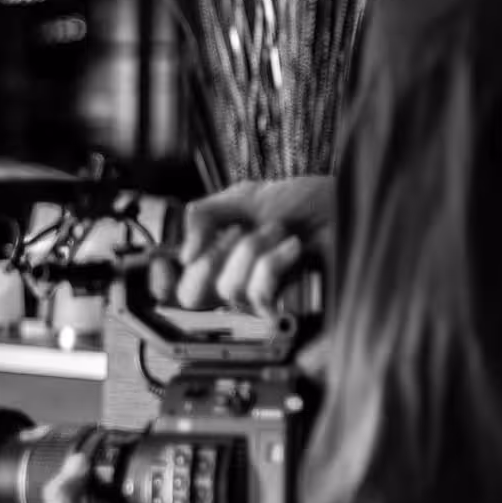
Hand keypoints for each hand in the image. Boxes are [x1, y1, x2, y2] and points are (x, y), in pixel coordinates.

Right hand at [151, 175, 332, 316]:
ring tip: (278, 230)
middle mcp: (233, 282)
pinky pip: (260, 295)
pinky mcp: (286, 305)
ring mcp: (259, 297)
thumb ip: (204, 216)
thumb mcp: (243, 197)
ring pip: (229, 290)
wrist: (341, 206)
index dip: (160, 284)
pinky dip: (273, 263)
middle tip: (236, 232)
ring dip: (253, 250)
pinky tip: (291, 247)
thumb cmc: (301, 201)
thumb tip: (185, 254)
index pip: (172, 288)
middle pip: (192, 297)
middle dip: (211, 258)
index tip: (164, 265)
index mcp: (216, 258)